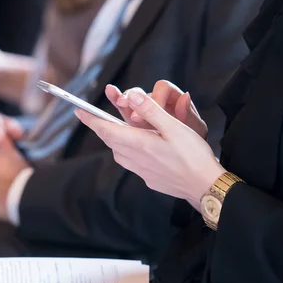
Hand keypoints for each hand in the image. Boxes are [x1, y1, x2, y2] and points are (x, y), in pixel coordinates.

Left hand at [75, 87, 224, 209]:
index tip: (78, 111)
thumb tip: (131, 96)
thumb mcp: (174, 127)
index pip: (106, 129)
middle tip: (95, 116)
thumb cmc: (193, 155)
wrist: (205, 186)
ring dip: (115, 139)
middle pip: (110, 140)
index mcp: (139, 144)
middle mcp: (135, 159)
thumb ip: (151, 111)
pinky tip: (141, 148)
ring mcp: (140, 171)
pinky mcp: (148, 179)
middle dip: (102, 127)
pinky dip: (128, 151)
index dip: (91, 119)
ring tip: (118, 130)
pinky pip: (130, 162)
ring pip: (119, 152)